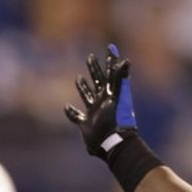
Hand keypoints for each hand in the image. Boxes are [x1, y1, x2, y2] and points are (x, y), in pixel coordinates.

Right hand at [65, 44, 136, 158]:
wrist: (113, 143)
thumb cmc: (117, 121)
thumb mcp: (119, 97)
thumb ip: (120, 79)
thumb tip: (126, 61)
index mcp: (110, 94)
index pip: (110, 73)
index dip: (110, 60)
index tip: (111, 47)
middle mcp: (103, 101)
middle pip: (97, 81)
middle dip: (94, 69)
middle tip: (90, 57)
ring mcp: (94, 112)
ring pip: (87, 95)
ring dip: (83, 87)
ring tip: (79, 78)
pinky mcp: (86, 124)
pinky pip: (76, 116)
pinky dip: (70, 112)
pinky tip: (66, 107)